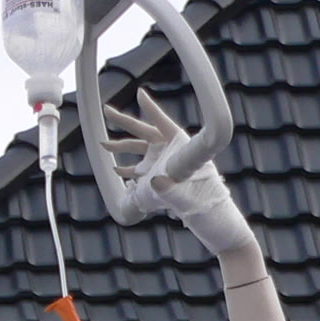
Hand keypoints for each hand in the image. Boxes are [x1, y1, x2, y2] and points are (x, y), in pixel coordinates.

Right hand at [103, 91, 252, 256]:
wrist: (217, 226)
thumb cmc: (211, 208)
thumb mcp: (192, 196)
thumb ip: (171, 189)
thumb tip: (154, 182)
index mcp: (183, 147)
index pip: (163, 123)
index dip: (151, 109)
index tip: (139, 94)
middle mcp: (172, 152)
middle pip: (145, 132)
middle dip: (125, 123)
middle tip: (107, 110)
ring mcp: (165, 165)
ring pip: (139, 151)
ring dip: (120, 148)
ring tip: (102, 145)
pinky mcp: (160, 181)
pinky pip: (139, 172)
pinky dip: (126, 171)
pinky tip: (115, 171)